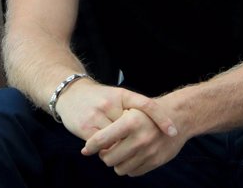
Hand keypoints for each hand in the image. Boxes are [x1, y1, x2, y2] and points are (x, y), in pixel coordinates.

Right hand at [55, 81, 177, 141]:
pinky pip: (103, 145)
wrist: (70, 93)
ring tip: (124, 150)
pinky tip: (107, 150)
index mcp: (122, 94)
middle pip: (132, 128)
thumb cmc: (99, 98)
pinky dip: (107, 150)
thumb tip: (156, 130)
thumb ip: (133, 110)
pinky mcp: (86, 127)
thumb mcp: (117, 97)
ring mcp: (97, 115)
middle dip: (138, 138)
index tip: (173, 131)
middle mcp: (110, 103)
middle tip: (147, 145)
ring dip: (121, 147)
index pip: (146, 104)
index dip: (161, 118)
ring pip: (117, 140)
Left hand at [82, 107, 185, 176]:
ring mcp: (148, 152)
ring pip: (120, 168)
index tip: (85, 149)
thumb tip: (92, 142)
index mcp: (130, 122)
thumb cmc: (147, 112)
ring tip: (118, 151)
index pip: (102, 139)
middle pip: (109, 158)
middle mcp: (140, 138)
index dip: (91, 145)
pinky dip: (128, 166)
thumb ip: (113, 124)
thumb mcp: (130, 108)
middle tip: (105, 149)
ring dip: (116, 162)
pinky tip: (130, 155)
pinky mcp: (156, 162)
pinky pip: (133, 172)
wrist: (177, 117)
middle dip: (104, 155)